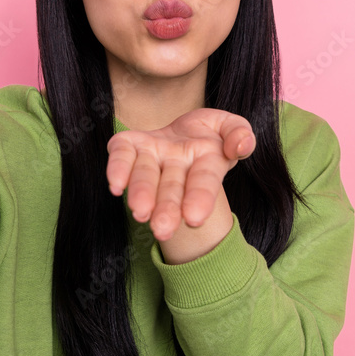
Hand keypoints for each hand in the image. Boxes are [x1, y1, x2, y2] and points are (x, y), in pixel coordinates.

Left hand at [106, 108, 255, 240]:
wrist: (186, 130)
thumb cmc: (213, 133)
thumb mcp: (232, 126)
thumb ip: (238, 133)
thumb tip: (239, 147)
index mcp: (206, 163)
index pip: (204, 180)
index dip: (199, 197)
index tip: (193, 218)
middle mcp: (176, 166)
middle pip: (170, 188)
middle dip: (167, 208)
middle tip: (161, 229)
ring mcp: (152, 156)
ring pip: (145, 175)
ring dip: (141, 193)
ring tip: (140, 212)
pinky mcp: (130, 144)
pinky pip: (121, 154)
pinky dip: (116, 168)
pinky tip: (115, 185)